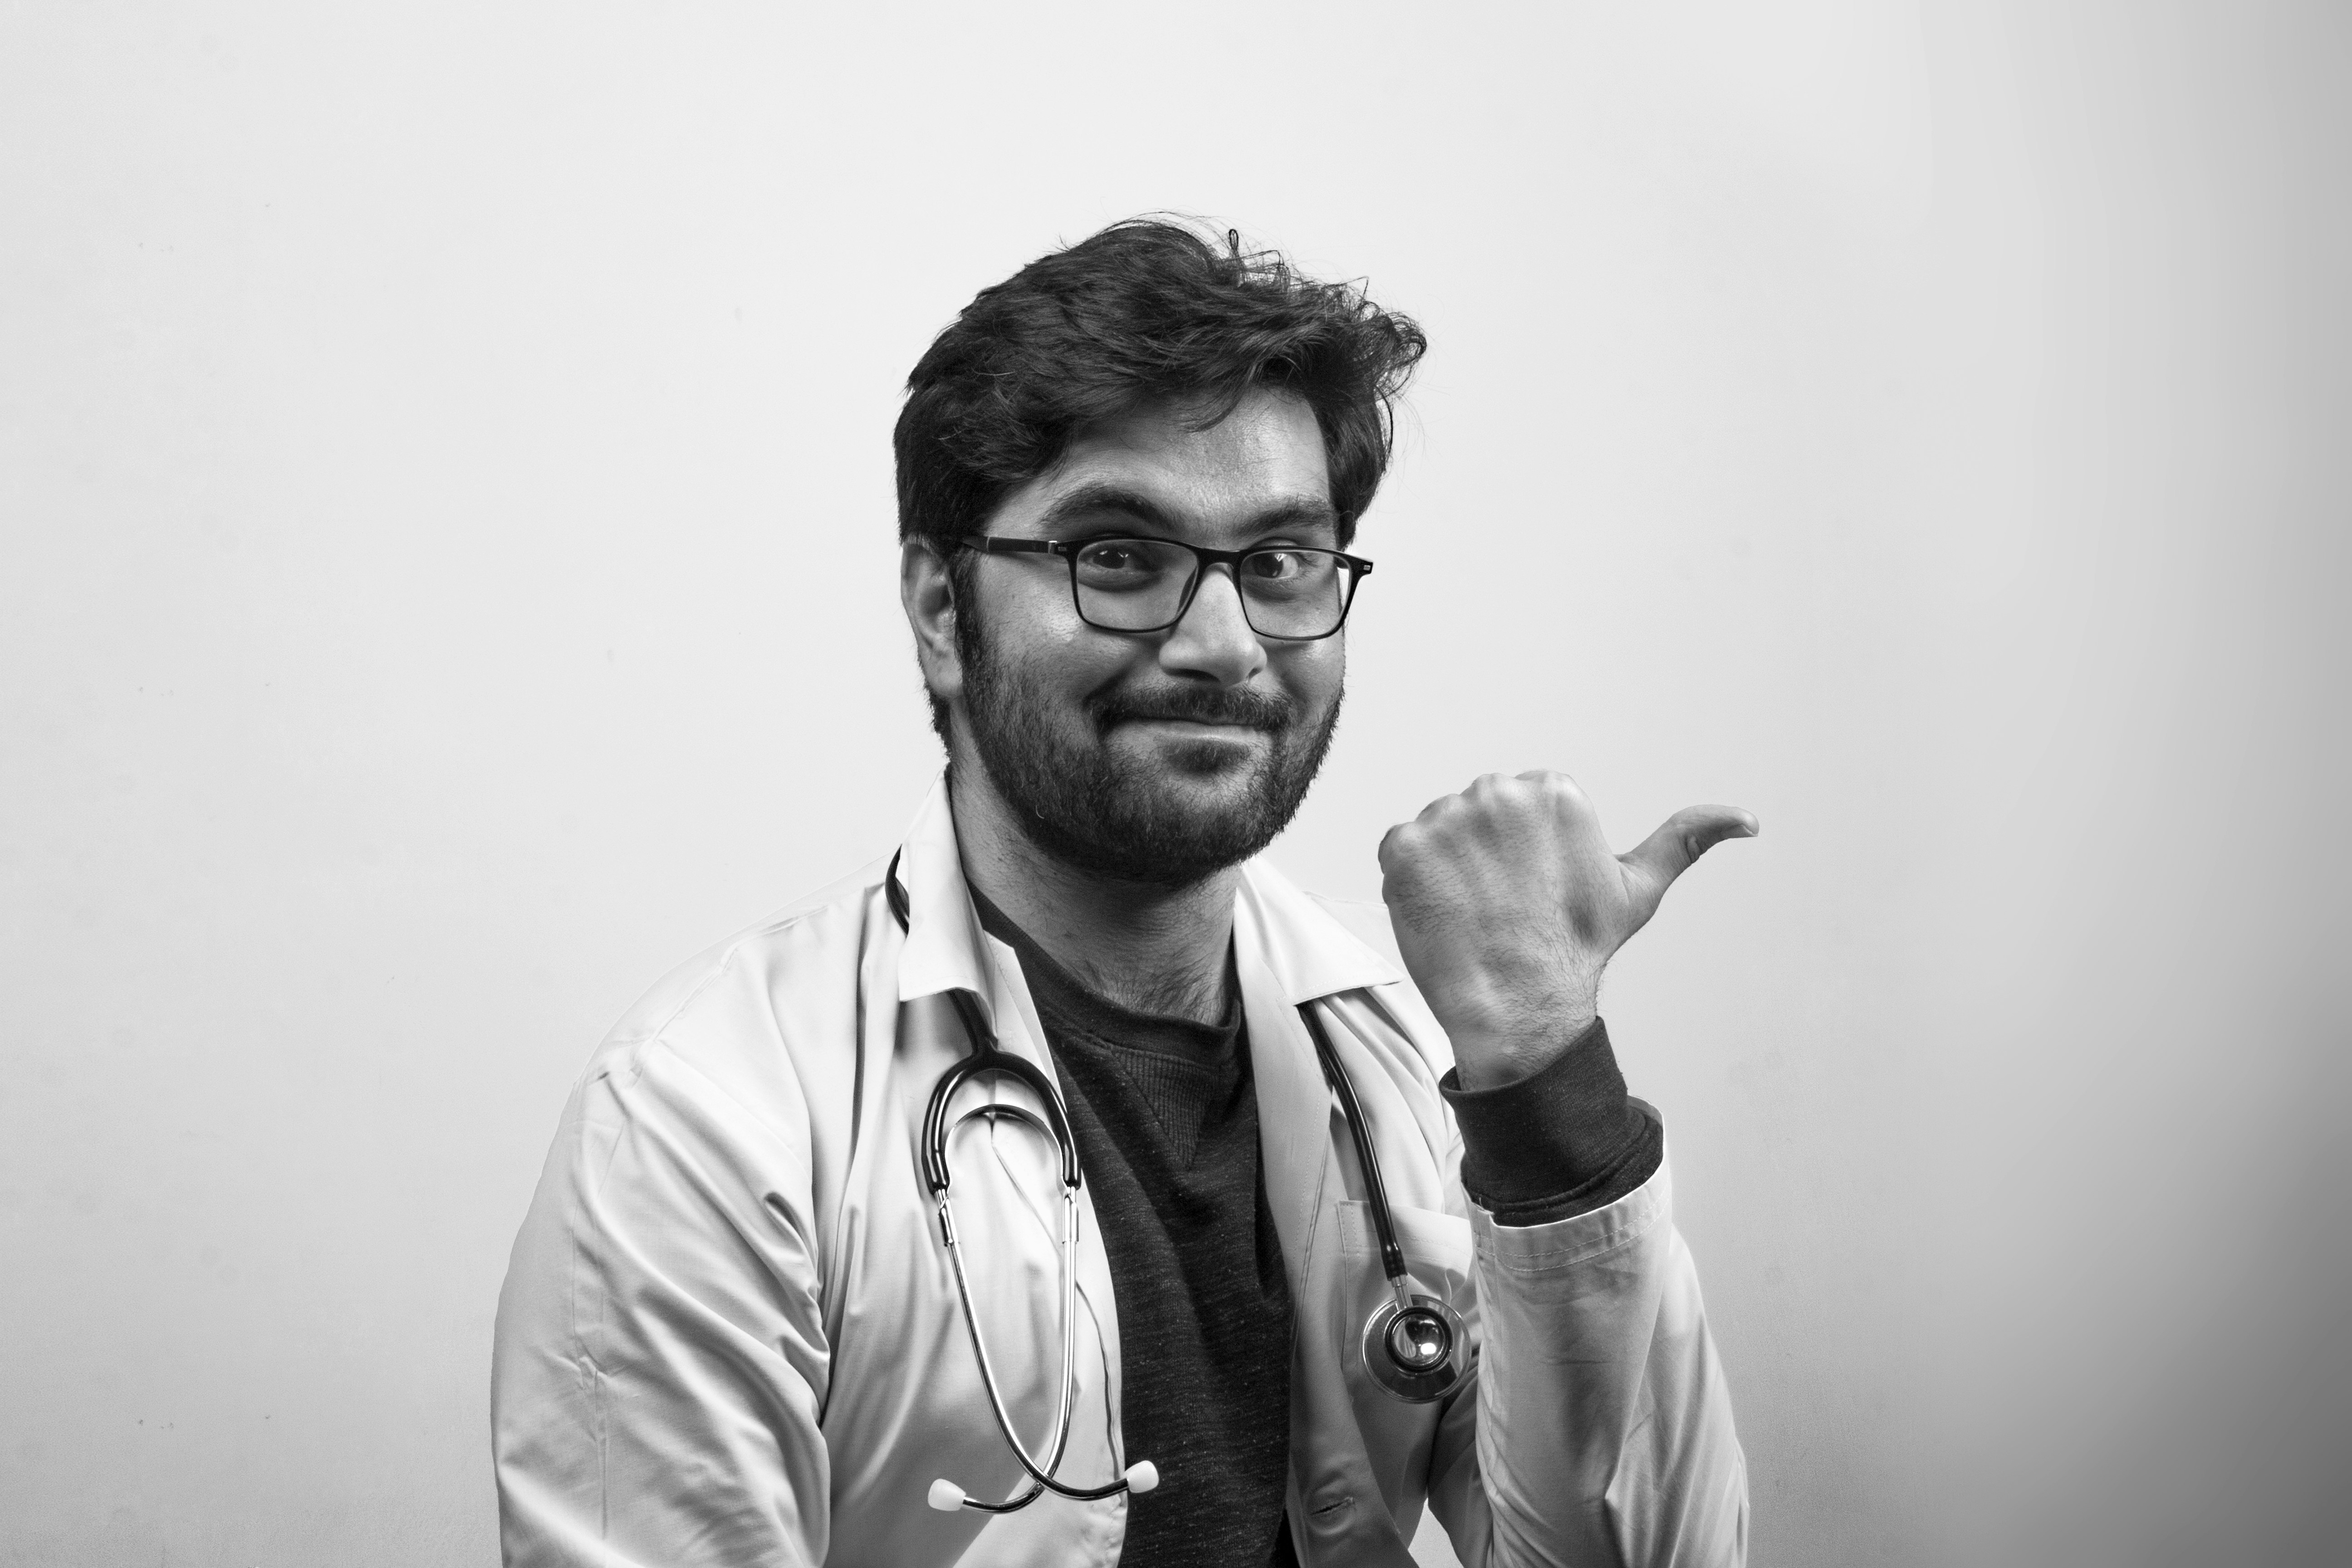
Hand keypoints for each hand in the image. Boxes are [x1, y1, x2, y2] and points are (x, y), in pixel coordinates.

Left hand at [1378, 771, 1756, 1089]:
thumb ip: (1684, 842)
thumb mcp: (1636, 891)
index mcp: (1553, 789)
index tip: (1534, 892)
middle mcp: (1498, 790)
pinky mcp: (1402, 845)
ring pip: (1439, 835)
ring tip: (1475, 913)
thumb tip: (1747, 820)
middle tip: (1504, 907)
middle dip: (1485, 856)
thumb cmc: (1577, 951)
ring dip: (1448, 871)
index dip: (1524, 855)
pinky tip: (1442, 914)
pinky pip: (1401, 853)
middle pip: (1477, 816)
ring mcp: (1446, 816)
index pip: (1520, 809)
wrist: (1520, 1006)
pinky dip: (1413, 883)